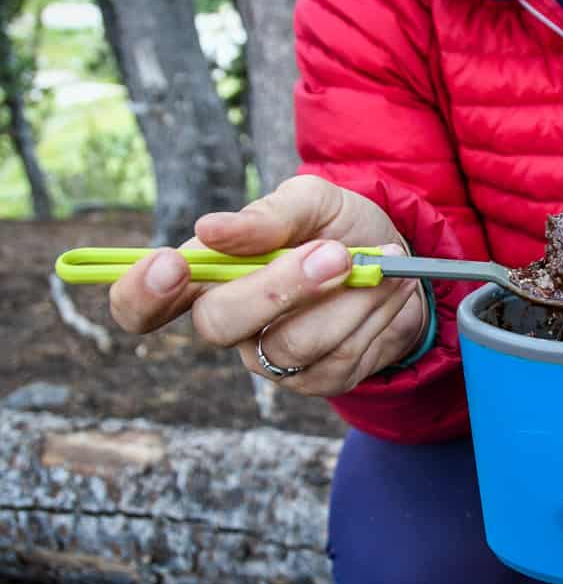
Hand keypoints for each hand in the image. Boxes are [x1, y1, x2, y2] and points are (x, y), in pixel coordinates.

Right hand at [109, 175, 427, 396]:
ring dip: (349, 299)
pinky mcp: (319, 381)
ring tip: (382, 263)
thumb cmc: (340, 228)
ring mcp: (272, 360)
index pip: (141, 305)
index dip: (141, 295)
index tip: (171, 264)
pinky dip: (374, 316)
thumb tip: (211, 230)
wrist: (402, 262)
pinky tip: (389, 290)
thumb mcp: (313, 202)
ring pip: (294, 345)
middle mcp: (230, 325)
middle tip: (334, 253)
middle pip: (219, 325)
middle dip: (279, 288)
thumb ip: (269, 215)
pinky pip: (341, 358)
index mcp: (209, 277)